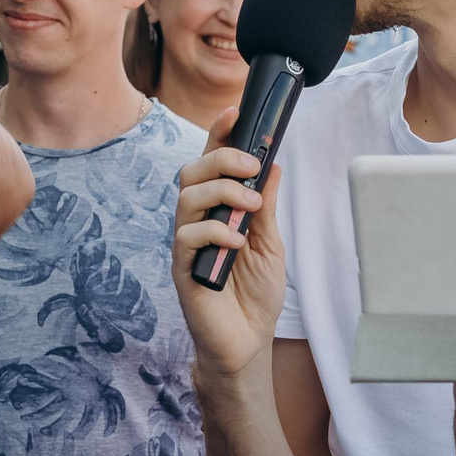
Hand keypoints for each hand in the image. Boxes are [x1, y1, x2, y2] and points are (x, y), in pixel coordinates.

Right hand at [173, 115, 287, 379]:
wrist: (247, 343)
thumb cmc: (254, 295)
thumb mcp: (270, 243)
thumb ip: (267, 206)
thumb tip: (273, 165)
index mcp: (218, 211)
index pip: (211, 164)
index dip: (219, 135)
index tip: (236, 112)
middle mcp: (198, 222)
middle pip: (192, 172)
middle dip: (221, 159)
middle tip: (252, 166)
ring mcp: (187, 244)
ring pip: (187, 198)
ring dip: (222, 193)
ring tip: (251, 207)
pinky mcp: (182, 268)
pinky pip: (187, 236)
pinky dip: (214, 231)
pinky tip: (235, 242)